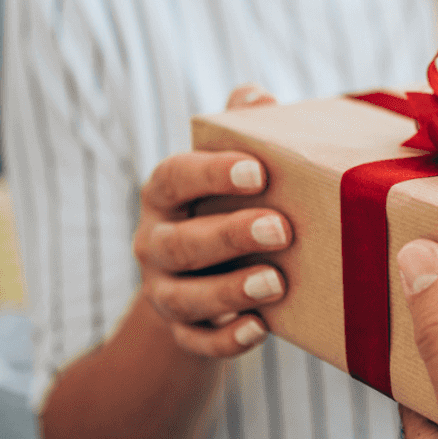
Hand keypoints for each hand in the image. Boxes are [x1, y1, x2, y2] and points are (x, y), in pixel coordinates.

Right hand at [132, 83, 288, 357]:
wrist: (202, 276)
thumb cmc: (226, 204)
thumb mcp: (231, 166)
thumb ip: (241, 128)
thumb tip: (256, 95)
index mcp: (165, 194)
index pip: (174, 176)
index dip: (211, 173)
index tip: (257, 169)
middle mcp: (155, 243)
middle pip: (181, 242)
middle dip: (230, 235)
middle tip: (282, 228)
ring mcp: (165, 291)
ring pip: (185, 297)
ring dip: (230, 290)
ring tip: (276, 282)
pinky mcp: (183, 332)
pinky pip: (197, 342)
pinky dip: (226, 340)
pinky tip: (260, 329)